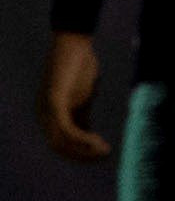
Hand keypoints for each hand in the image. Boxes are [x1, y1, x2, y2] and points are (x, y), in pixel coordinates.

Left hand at [39, 32, 110, 161]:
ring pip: (61, 142)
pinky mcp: (55, 101)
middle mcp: (43, 115)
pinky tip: (97, 140)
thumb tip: (89, 134)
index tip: (103, 152)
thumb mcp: (82, 98)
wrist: (73, 44)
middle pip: (59, 148)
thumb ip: (82, 116)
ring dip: (84, 151)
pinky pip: (67, 129)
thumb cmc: (79, 68)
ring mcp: (47, 109)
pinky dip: (82, 139)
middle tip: (105, 154)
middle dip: (83, 156)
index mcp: (49, 116)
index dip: (81, 154)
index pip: (61, 144)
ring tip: (104, 150)